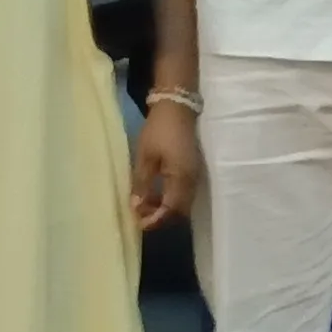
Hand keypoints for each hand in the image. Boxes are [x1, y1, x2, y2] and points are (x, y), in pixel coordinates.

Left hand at [132, 94, 203, 228]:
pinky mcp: (193, 171)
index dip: (155, 220)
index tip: (138, 223)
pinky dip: (170, 199)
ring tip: (145, 205)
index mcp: (181, 178)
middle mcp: (192, 181)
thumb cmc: (159, 130)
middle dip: (160, 217)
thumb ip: (142, 184)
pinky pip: (184, 194)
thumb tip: (136, 207)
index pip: (171, 210)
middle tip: (140, 215)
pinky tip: (156, 194)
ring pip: (182, 203)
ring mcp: (195, 176)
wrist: (177, 107)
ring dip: (165, 209)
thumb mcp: (145, 157)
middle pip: (180, 211)